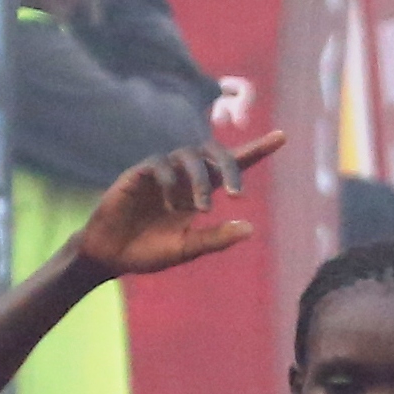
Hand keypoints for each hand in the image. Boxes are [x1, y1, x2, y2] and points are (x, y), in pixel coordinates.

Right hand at [78, 132, 282, 276]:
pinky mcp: (139, 173)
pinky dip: (171, 182)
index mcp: (199, 192)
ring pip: (189, 156)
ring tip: (202, 208)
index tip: (282, 137)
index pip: (232, 165)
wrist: (111, 256)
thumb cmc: (148, 252)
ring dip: (201, 181)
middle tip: (239, 195)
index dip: (257, 150)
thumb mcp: (187, 249)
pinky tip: (172, 205)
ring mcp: (161, 172)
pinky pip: (160, 165)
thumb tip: (250, 229)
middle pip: (214, 153)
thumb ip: (215, 239)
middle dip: (231, 167)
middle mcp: (183, 177)